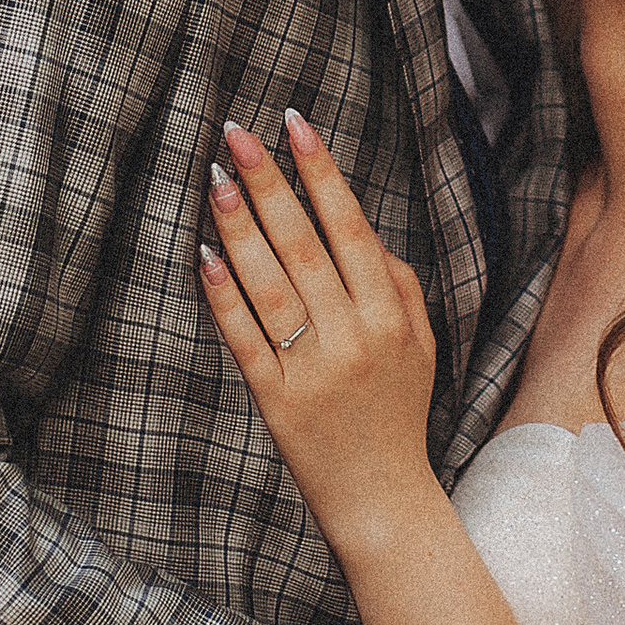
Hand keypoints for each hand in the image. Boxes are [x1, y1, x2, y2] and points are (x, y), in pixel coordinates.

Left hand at [197, 115, 439, 546]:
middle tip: (237, 133)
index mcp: (390, 316)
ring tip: (215, 180)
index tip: (296, 124)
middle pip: (304, 245)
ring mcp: (313, 370)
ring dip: (240, 228)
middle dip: (270, 183)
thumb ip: (399, 285)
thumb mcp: (421, 346)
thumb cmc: (398, 414)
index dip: (323, 173)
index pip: (351, 228)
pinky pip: (245, 339)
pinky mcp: (277, 402)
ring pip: (270, 285)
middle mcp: (354, 337)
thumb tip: (364, 232)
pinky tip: (204, 255)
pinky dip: (224, 296)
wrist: (384, 500)